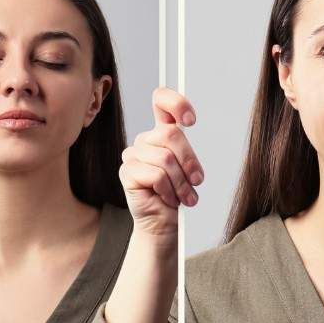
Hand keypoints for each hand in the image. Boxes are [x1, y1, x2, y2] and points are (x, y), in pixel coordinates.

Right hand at [119, 87, 203, 240]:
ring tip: (183, 196)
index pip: (161, 100)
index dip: (176, 103)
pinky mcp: (127, 172)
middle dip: (189, 161)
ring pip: (165, 159)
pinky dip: (169, 190)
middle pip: (171, 134)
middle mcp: (146, 140)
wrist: (164, 222)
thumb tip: (187, 125)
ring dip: (181, 183)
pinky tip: (167, 198)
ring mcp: (133, 155)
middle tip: (196, 181)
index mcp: (161, 133)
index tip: (191, 120)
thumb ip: (187, 147)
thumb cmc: (178, 195)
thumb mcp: (189, 168)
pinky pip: (156, 175)